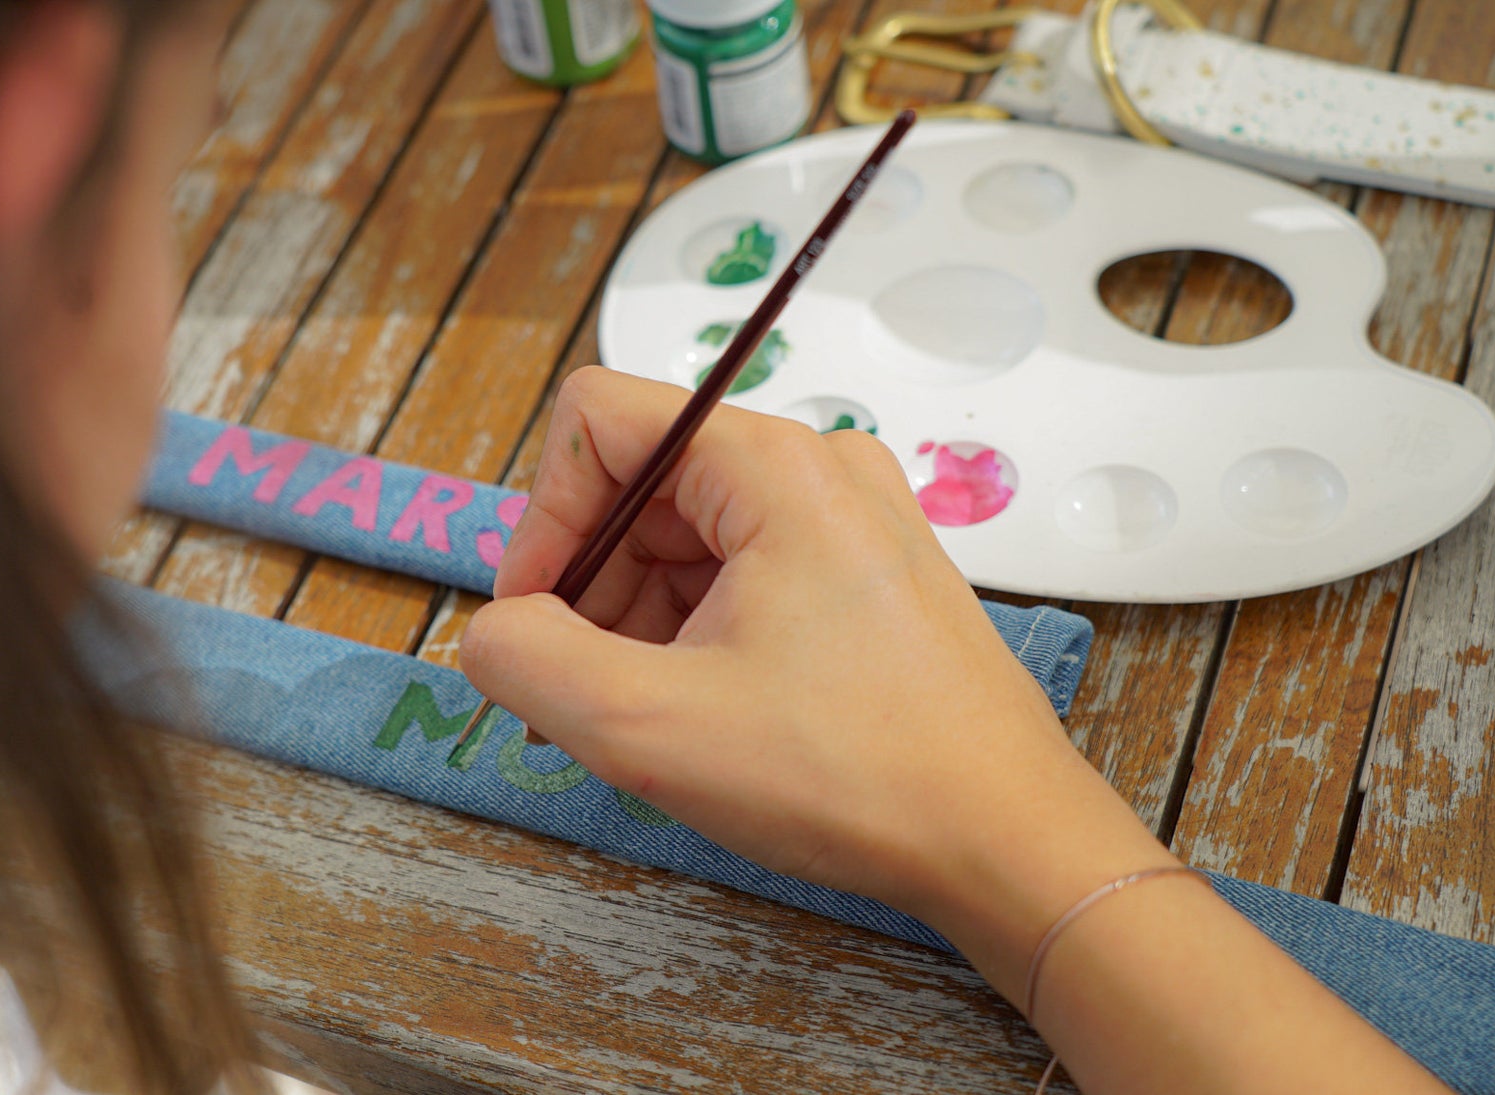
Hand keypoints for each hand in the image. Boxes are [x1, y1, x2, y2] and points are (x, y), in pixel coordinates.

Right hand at [462, 369, 1448, 1094]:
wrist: (1006, 841)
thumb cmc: (848, 774)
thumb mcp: (647, 725)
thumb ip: (528, 659)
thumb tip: (488, 633)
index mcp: (772, 464)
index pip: (597, 419)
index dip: (541, 519)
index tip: (537, 625)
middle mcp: (818, 467)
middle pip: (640, 481)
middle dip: (590, 585)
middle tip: (589, 693)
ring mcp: (850, 520)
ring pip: (685, 535)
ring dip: (638, 620)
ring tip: (654, 718)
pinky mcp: (865, 576)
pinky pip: (741, 573)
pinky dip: (694, 635)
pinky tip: (701, 714)